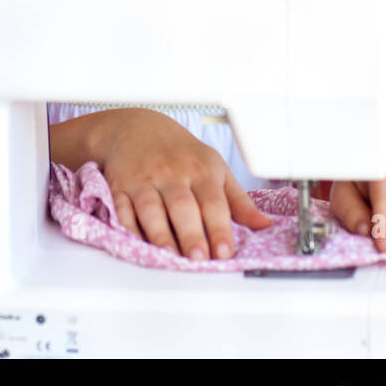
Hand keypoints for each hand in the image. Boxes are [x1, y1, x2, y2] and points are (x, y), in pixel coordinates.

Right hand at [93, 107, 274, 259]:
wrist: (136, 127)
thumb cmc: (181, 153)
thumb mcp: (215, 167)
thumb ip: (238, 200)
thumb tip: (264, 225)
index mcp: (201, 170)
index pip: (213, 202)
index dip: (219, 228)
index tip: (225, 252)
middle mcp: (172, 174)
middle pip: (182, 206)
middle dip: (190, 233)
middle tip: (199, 258)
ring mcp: (145, 180)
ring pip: (151, 208)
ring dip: (160, 234)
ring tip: (170, 257)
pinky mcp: (120, 186)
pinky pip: (123, 208)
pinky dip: (128, 228)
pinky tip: (138, 244)